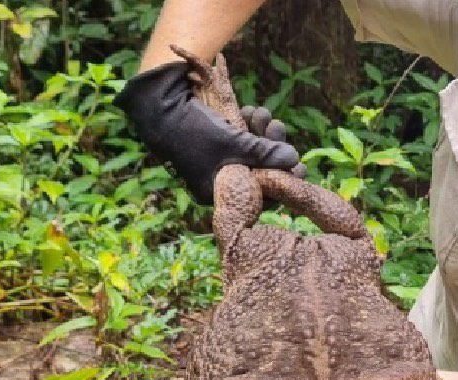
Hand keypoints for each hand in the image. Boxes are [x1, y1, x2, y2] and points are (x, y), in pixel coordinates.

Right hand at [114, 61, 303, 203]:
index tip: (301, 167)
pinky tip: (252, 111)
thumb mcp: (235, 144)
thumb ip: (266, 154)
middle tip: (279, 129)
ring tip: (263, 114)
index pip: (260, 196)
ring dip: (262, 132)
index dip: (282, 180)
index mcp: (218, 193)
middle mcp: (218, 181)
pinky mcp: (215, 142)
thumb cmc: (194, 131)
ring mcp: (215, 161)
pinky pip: (240, 140)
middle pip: (258, 171)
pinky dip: (248, 126)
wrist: (156, 104)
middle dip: (272, 149)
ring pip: (251, 152)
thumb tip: (295, 160)